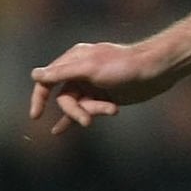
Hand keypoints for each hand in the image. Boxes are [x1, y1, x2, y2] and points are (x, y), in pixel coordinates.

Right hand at [29, 40, 174, 134]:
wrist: (156, 70)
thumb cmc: (124, 66)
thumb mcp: (90, 68)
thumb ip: (62, 73)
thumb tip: (35, 75)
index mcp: (74, 59)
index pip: (47, 79)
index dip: (39, 97)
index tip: (36, 115)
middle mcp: (80, 72)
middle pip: (64, 98)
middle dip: (75, 110)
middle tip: (88, 120)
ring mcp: (92, 85)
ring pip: (79, 106)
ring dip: (92, 111)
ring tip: (111, 109)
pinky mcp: (104, 97)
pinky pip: (87, 110)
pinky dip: (77, 119)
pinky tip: (59, 130)